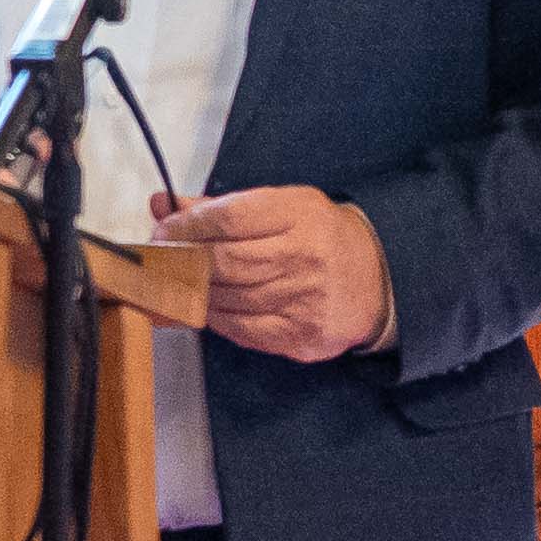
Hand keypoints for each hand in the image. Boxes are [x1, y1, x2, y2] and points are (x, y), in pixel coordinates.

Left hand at [157, 184, 391, 359]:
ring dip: (194, 289)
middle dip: (183, 259)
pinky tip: (208, 304)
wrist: (377, 279)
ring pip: (226, 297)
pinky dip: (214, 316)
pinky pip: (240, 328)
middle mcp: (303, 257)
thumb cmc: (321, 237)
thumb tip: (164, 205)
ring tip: (182, 279)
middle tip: (163, 258)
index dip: (186, 226)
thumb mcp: (282, 206)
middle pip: (223, 261)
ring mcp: (302, 300)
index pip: (228, 218)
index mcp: (298, 215)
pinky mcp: (299, 336)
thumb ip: (222, 207)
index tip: (164, 230)